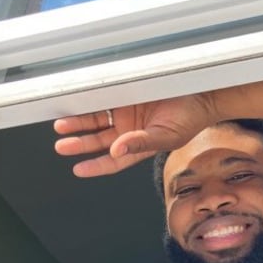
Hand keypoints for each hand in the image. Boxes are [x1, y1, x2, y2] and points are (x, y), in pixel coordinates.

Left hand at [54, 94, 217, 176]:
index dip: (95, 166)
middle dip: (79, 143)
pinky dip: (88, 102)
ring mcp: (127, 112)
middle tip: (62, 145)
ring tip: (61, 126)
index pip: (113, 160)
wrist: (201, 93)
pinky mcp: (126, 93)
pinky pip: (102, 99)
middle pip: (99, 140)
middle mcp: (130, 130)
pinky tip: (75, 103)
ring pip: (96, 121)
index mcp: (139, 146)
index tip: (78, 170)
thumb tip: (116, 151)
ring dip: (79, 124)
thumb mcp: (166, 136)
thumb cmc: (190, 119)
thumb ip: (140, 144)